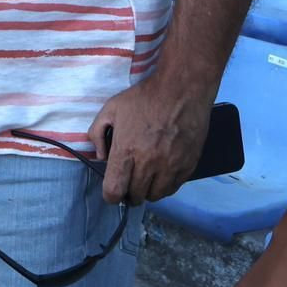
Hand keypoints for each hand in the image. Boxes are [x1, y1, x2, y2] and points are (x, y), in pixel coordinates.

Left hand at [88, 74, 212, 202]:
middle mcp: (148, 163)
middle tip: (128, 183)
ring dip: (147, 191)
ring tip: (145, 180)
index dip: (110, 195)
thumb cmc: (145, 97)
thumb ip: (98, 133)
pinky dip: (165, 186)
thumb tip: (100, 157)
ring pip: (155, 195)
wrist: (181, 90)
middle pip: (135, 196)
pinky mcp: (188, 165)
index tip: (111, 191)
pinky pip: (173, 188)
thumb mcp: (111, 108)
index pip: (115, 189)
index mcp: (126, 150)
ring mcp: (170, 166)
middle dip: (128, 193)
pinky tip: (161, 175)